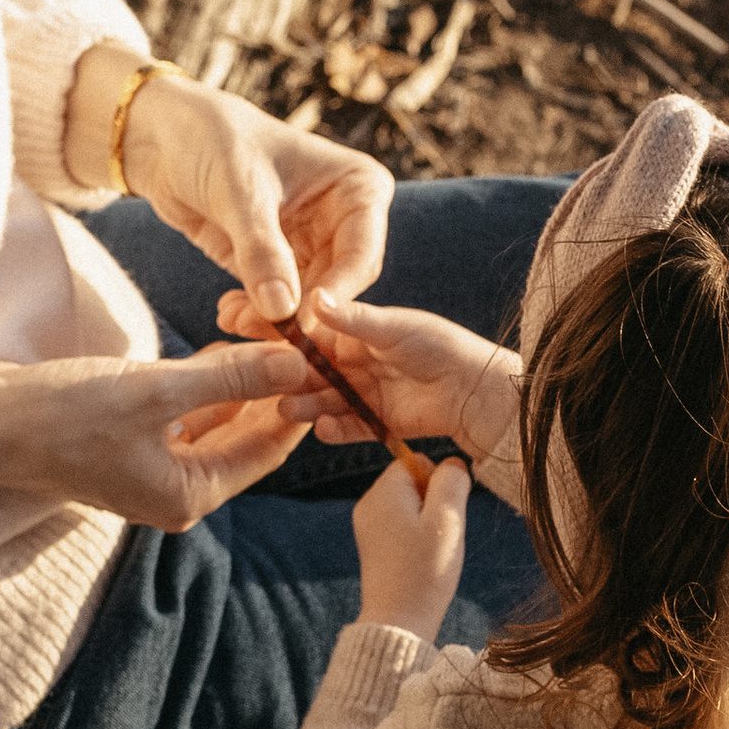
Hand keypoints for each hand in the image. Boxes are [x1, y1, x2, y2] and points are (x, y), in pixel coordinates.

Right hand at [0, 340, 312, 531]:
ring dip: (237, 384)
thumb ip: (229, 376)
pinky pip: (183, 418)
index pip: (267, 448)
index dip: (298, 401)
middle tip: (300, 340)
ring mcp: (151, 472)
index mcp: (188, 495)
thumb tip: (296, 362)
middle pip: (245, 438)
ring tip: (265, 336)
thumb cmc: (61, 413)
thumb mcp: (155, 389)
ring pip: (215, 425)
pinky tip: (218, 350)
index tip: (324, 357)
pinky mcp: (129, 447)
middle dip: (271, 391)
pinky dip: (202, 388)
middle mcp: (175, 493)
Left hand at [68, 49, 391, 321]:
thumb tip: (285, 312)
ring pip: (309, 302)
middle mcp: (344, 220)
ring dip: (276, 321)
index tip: (303, 324)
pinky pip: (279, 303)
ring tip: (235, 322)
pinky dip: (257, 316)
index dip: (337, 293)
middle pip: (339, 287)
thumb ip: (262, 251)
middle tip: (266, 337)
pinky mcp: (279, 263)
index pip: (362, 255)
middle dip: (303, 315)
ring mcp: (313, 244)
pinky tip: (229, 316)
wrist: (165, 136)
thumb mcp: (240, 191)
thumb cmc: (213, 140)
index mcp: (359, 189)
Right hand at [226, 291, 522, 470]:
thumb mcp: (395, 328)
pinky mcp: (376, 421)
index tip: (251, 335)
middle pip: (312, 371)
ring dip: (306, 405)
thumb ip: (353, 320)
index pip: (311, 334)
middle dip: (287, 376)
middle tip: (262, 381)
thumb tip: (313, 299)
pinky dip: (334, 429)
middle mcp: (355, 362)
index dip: (282, 336)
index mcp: (356, 332)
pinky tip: (322, 429)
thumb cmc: (440, 347)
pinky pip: (347, 427)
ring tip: (289, 409)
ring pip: (325, 400)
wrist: (476, 391)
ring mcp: (364, 393)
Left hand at [354, 454, 472, 643]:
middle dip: (434, 501)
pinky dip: (416, 536)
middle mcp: (369, 503)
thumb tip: (453, 464)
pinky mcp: (372, 545)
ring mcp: (367, 525)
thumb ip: (452, 481)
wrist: (400, 620)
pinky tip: (422, 558)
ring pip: (409, 505)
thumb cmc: (425, 570)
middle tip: (440, 533)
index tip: (445, 512)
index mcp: (384, 492)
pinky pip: (400, 525)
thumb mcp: (448, 519)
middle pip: (412, 482)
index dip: (439, 481)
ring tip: (431, 549)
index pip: (416, 460)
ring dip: (428, 520)